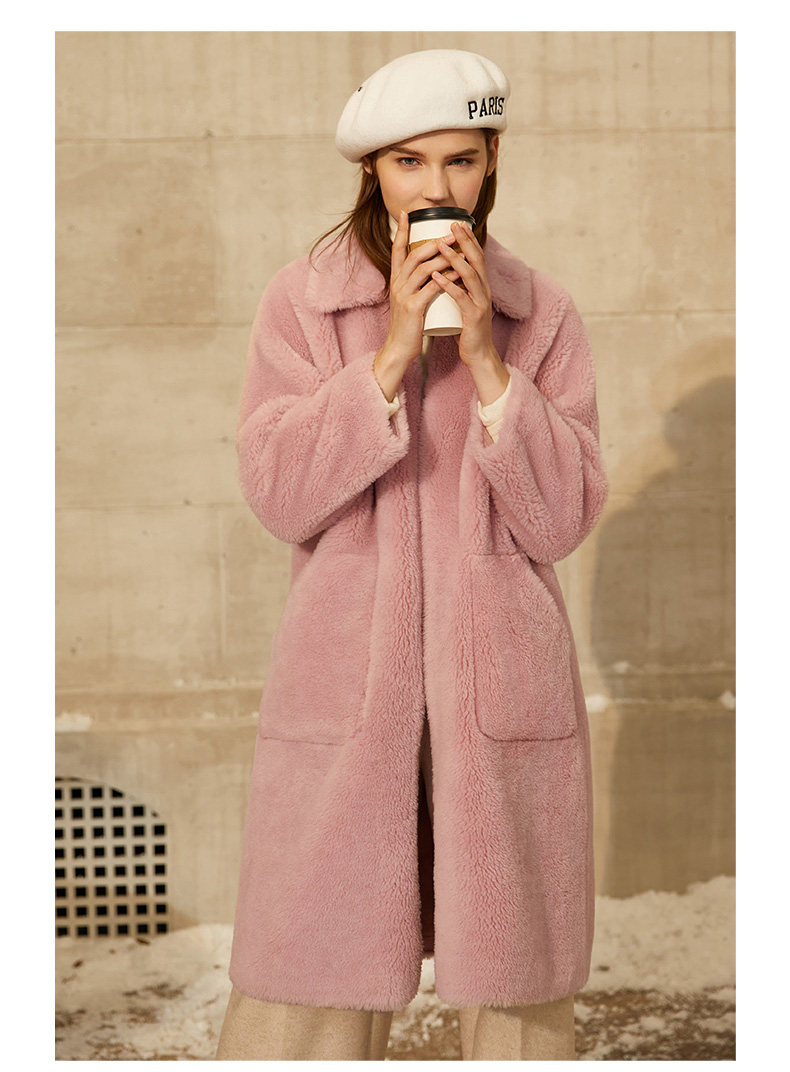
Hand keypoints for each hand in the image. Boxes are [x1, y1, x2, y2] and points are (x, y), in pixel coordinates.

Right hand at [384, 210, 461, 364]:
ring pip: (423, 268)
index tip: (406, 212)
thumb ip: (417, 285)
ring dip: (442, 256)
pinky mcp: (412, 308)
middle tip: (452, 231)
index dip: (401, 230)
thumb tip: (432, 269)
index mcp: (395, 280)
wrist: (399, 349)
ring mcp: (403, 295)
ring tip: (458, 247)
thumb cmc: (408, 325)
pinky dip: (445, 278)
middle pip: (414, 255)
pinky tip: (457, 271)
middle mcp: (397, 284)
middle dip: (434, 240)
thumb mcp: (408, 299)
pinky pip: (431, 287)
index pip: (396, 250)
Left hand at [432, 221, 496, 367]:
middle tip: (453, 224)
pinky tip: (437, 276)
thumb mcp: (463, 303)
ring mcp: (480, 303)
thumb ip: (457, 288)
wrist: (478, 354)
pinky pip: (461, 297)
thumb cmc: (467, 329)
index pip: (476, 257)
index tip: (456, 223)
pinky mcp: (474, 317)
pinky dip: (448, 285)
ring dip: (455, 258)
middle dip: (465, 241)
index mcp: (480, 286)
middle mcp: (483, 290)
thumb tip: (443, 272)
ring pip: (469, 275)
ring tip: (441, 245)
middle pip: (476, 259)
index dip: (468, 239)